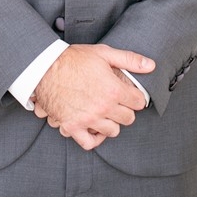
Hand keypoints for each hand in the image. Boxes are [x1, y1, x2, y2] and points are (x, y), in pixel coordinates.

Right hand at [32, 44, 154, 150]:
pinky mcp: (73, 126)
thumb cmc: (74, 59)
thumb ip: (129, 60)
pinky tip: (94, 127)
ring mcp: (88, 119)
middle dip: (125, 109)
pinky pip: (90, 143)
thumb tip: (150, 65)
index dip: (136, 96)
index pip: (138, 102)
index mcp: (113, 89)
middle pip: (128, 118)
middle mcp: (103, 107)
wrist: (45, 67)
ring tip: (105, 112)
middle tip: (117, 101)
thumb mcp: (104, 53)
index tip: (130, 94)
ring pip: (112, 131)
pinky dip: (94, 138)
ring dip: (112, 122)